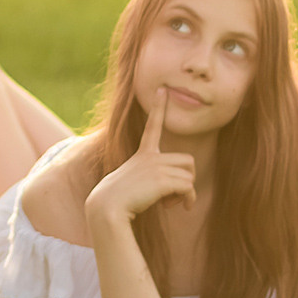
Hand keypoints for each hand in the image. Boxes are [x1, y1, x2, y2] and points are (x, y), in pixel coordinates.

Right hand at [83, 90, 195, 223]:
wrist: (107, 207)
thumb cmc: (118, 201)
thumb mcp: (132, 185)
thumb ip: (150, 184)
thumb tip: (162, 190)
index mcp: (142, 154)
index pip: (153, 126)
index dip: (159, 108)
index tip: (163, 90)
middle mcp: (151, 156)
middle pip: (188, 161)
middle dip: (188, 178)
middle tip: (176, 194)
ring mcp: (156, 166)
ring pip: (190, 176)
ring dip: (186, 192)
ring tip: (170, 203)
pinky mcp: (162, 179)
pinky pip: (188, 187)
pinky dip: (187, 199)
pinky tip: (175, 207)